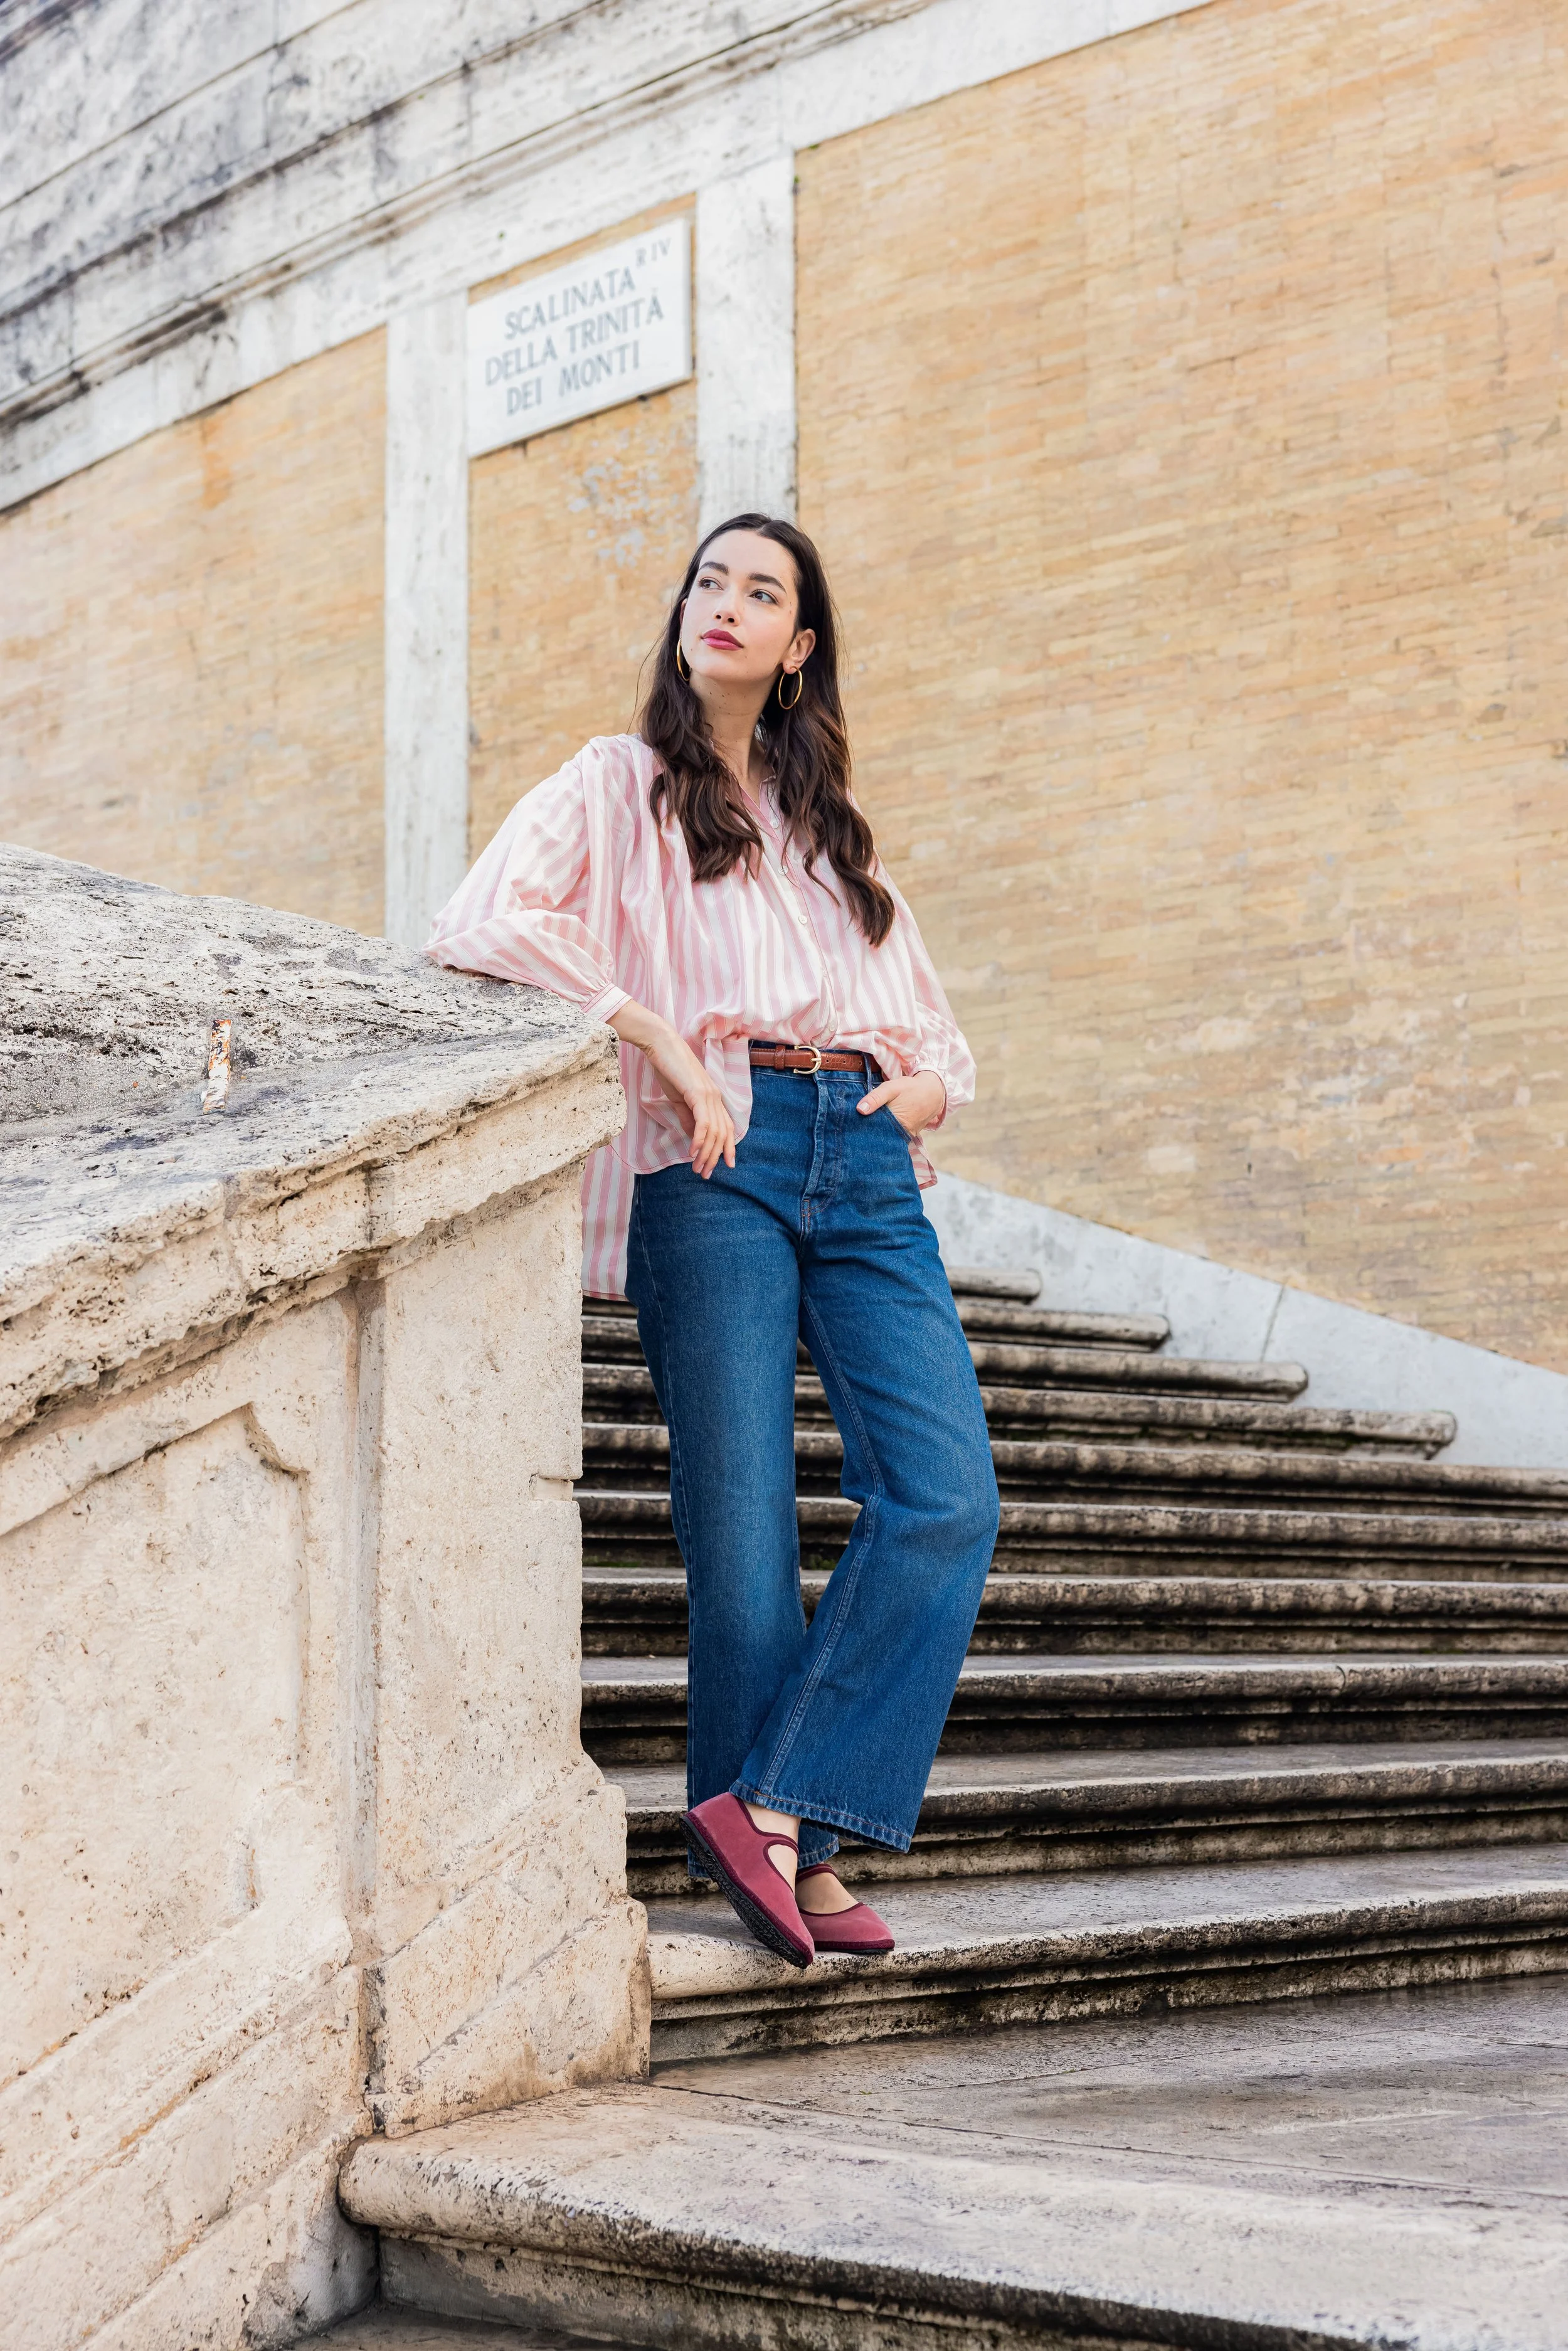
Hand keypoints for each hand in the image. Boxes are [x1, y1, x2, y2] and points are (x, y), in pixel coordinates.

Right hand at [608, 1004, 736, 1178]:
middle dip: (715, 1157)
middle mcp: (715, 1097)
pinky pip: (703, 1122)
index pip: (726, 1127)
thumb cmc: (668, 1068)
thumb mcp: (679, 1098)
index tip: (723, 1165)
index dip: (727, 1147)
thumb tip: (694, 1138)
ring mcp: (708, 1094)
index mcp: (713, 1097)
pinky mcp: (697, 1093)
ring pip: (715, 1131)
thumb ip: (688, 1117)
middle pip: (723, 1133)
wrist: (660, 1045)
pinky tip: (693, 1152)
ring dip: (707, 1153)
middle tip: (705, 1173)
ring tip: (698, 1168)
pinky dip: (699, 1140)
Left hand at [857, 1068, 946, 1136]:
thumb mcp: (891, 1088)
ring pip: (888, 1137)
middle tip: (859, 1124)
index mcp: (894, 1123)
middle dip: (870, 1131)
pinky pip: (896, 1135)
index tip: (854, 1124)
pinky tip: (884, 1124)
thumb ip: (875, 1098)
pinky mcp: (910, 1135)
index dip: (862, 1127)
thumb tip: (859, 1110)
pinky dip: (889, 1131)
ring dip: (880, 1131)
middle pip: (880, 1136)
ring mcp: (907, 1136)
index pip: (872, 1130)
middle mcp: (901, 1133)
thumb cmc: (910, 1088)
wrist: (933, 1092)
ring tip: (871, 1123)